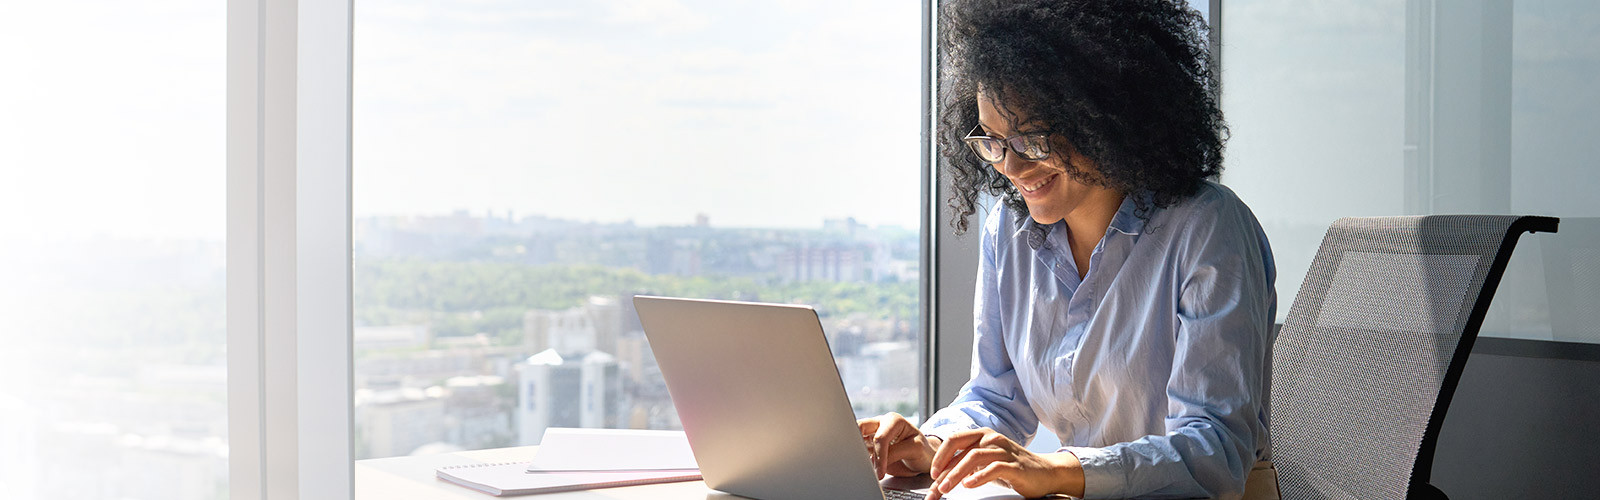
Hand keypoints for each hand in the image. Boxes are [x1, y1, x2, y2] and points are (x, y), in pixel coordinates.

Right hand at [857, 412, 939, 478]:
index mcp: (893, 420)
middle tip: (861, 462)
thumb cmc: (922, 450)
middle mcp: (880, 424)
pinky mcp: (868, 446)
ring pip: (856, 440)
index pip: (880, 438)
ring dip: (857, 454)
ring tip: (863, 468)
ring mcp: (872, 435)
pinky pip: (858, 451)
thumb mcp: (914, 450)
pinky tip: (863, 468)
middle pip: (859, 429)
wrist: (922, 459)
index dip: (879, 456)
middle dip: (858, 444)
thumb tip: (874, 462)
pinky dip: (858, 460)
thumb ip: (895, 453)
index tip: (880, 473)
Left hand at [925, 428, 1083, 499]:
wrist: (1046, 472)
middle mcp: (991, 438)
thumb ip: (967, 463)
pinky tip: (969, 485)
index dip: (940, 456)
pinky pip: (994, 468)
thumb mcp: (986, 461)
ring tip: (946, 488)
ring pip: (974, 457)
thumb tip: (941, 476)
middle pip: (960, 447)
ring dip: (956, 474)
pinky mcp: (1015, 466)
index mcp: (982, 435)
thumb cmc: (1013, 467)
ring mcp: (1004, 451)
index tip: (931, 474)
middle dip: (944, 466)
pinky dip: (979, 477)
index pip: (954, 440)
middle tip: (935, 484)